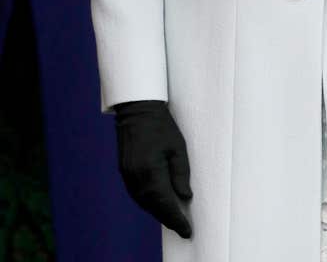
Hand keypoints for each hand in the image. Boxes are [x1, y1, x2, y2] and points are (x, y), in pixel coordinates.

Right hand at [114, 100, 192, 238]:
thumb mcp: (178, 147)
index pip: (165, 204)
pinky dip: (149, 203)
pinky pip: (137, 195)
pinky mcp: (124, 171)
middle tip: (183, 228)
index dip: (177, 219)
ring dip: (158, 213)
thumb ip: (181, 173)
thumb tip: (185, 197)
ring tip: (173, 219)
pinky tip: (158, 204)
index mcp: (151, 171)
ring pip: (144, 203)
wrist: (137, 110)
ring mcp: (127, 175)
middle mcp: (136, 177)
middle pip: (153, 207)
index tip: (187, 230)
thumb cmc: (161, 125)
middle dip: (168, 219)